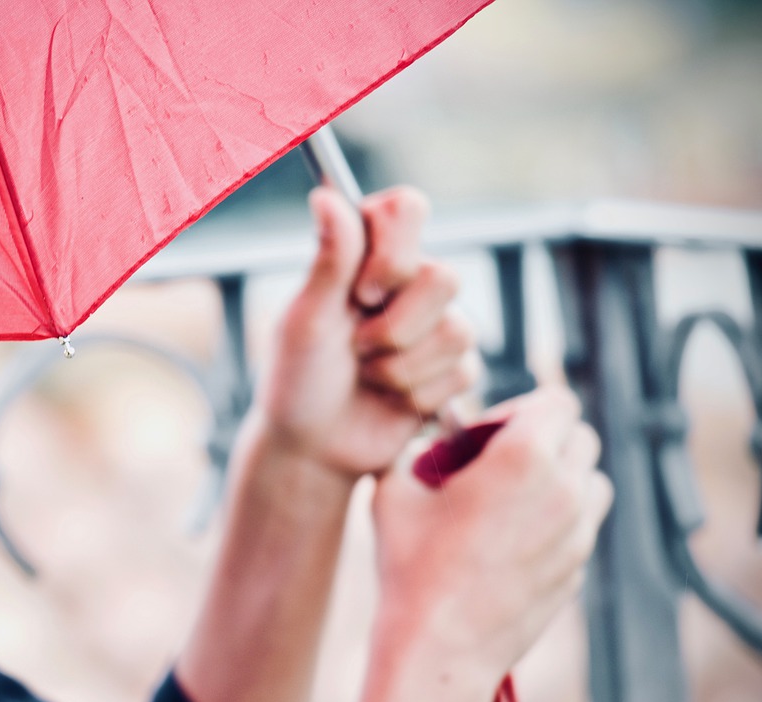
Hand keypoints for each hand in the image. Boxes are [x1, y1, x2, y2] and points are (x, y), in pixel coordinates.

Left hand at [256, 185, 480, 481]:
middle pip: (445, 276)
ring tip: (366, 376)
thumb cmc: (297, 378)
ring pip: (459, 330)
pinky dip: (417, 394)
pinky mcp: (453, 367)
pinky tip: (389, 399)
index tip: (360, 291)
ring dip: (400, 368)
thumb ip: (328, 259)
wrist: (312, 447)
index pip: (407, 209)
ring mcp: (435, 323)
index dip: (392, 253)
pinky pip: (464, 372)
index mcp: (365, 254)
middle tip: (356, 347)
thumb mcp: (305, 319)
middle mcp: (406, 281)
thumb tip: (325, 194)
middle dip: (395, 327)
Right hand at [371, 386, 613, 675]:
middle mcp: (564, 490)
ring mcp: (579, 534)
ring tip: (515, 498)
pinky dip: (558, 520)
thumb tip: (430, 434)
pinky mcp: (579, 569)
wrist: (439, 647)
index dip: (524, 409)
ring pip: (592, 481)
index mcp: (524, 456)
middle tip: (499, 462)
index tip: (490, 432)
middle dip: (545, 440)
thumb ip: (417, 447)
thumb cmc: (411, 567)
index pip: (558, 402)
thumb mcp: (394, 489)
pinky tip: (513, 540)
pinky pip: (582, 526)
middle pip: (581, 437)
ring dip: (562, 478)